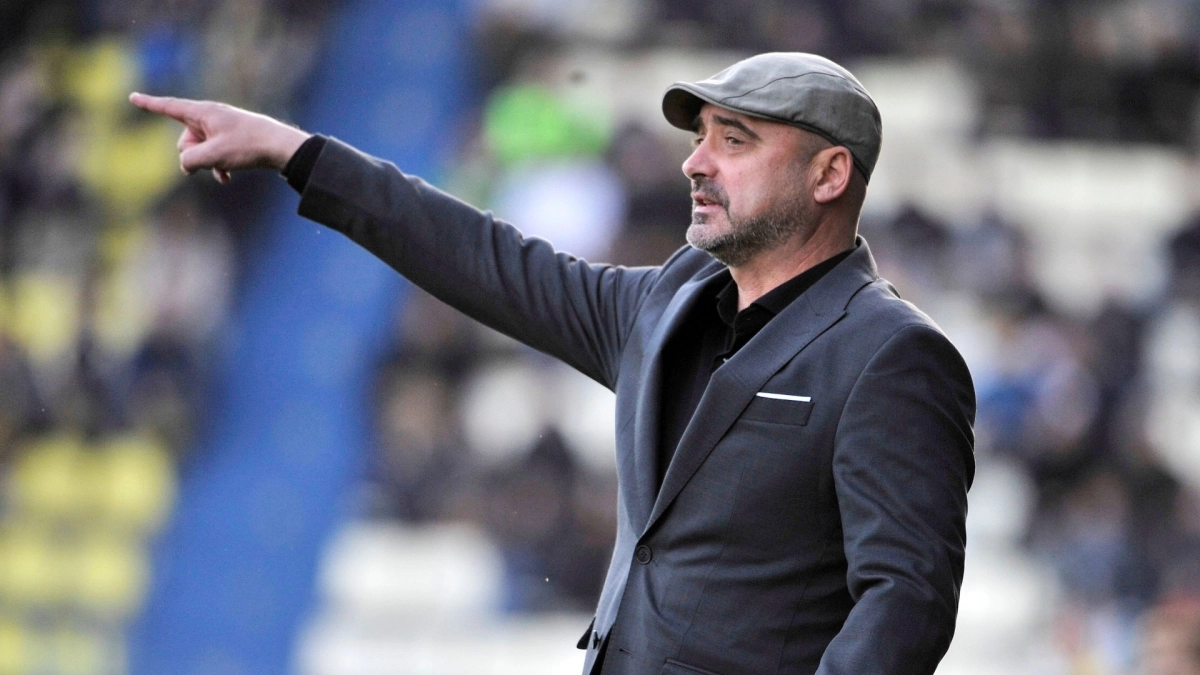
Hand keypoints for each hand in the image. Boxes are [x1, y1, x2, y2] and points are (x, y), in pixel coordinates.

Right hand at [129, 93, 310, 184]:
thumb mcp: (213, 155)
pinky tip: (227, 178)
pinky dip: (217, 166)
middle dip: (192, 154)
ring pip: (199, 151)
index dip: (149, 104)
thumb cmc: (247, 146)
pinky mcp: (230, 140)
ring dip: (207, 163)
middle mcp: (209, 117)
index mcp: (202, 112)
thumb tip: (185, 165)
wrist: (280, 147)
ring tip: (225, 167)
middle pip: (184, 140)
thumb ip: (190, 161)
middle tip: (214, 157)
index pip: (169, 107)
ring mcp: (220, 128)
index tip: (132, 97)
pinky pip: (213, 155)